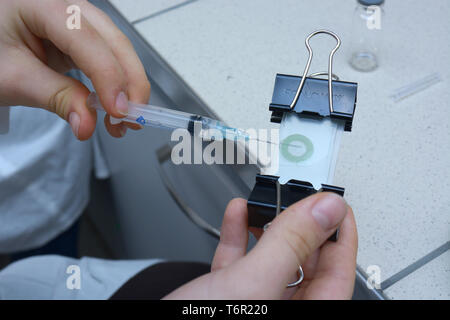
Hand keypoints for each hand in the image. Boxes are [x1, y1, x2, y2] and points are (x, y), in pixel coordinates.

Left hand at [0, 0, 149, 139]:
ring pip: (118, 49)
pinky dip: (117, 83)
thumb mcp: (14, 78)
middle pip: (113, 41)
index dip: (108, 76)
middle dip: (130, 83)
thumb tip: (87, 123)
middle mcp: (66, 4)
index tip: (117, 111)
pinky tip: (116, 104)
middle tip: (130, 119)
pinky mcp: (82, 36)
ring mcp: (77, 19)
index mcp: (41, 4)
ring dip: (128, 86)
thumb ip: (55, 97)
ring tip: (123, 119)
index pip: (86, 39)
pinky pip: (109, 57)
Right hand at [164, 193, 357, 299]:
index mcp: (304, 317)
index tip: (335, 205)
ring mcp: (255, 306)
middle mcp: (282, 313)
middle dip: (299, 225)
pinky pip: (241, 262)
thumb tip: (327, 210)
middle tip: (296, 196)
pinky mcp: (227, 297)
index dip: (340, 236)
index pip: (339, 276)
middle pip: (305, 264)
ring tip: (265, 201)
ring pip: (272, 260)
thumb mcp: (252, 284)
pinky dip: (238, 235)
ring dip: (266, 226)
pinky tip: (237, 214)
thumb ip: (290, 245)